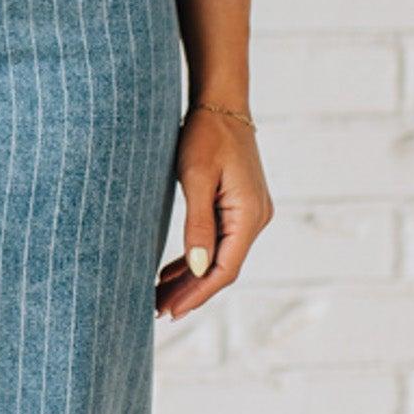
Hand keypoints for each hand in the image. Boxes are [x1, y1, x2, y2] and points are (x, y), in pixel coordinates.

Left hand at [154, 108, 272, 318]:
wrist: (222, 102)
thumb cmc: (206, 133)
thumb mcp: (196, 178)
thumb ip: (197, 225)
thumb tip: (197, 269)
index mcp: (249, 216)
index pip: (223, 269)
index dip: (197, 294)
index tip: (171, 311)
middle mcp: (255, 219)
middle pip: (221, 269)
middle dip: (191, 293)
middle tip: (158, 312)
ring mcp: (249, 214)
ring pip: (218, 258)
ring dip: (191, 279)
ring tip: (160, 298)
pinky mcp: (238, 207)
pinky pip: (218, 243)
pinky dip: (195, 260)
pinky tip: (171, 273)